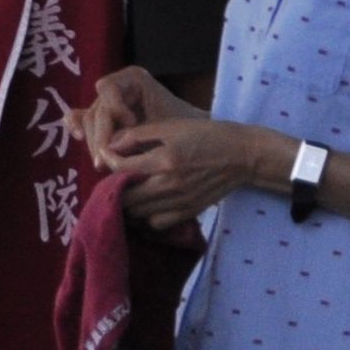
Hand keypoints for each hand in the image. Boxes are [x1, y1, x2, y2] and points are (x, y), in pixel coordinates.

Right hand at [69, 63, 197, 160]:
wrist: (194, 139)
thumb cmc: (183, 128)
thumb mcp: (162, 126)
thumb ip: (134, 133)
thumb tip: (107, 149)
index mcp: (132, 78)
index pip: (108, 88)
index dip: (113, 108)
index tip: (132, 125)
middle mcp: (116, 87)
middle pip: (96, 109)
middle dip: (100, 136)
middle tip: (107, 160)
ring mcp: (106, 103)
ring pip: (88, 121)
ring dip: (93, 142)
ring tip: (104, 164)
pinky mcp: (100, 119)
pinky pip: (79, 119)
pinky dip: (76, 128)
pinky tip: (78, 139)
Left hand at [96, 112, 281, 232]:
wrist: (243, 155)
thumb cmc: (206, 135)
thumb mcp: (172, 127)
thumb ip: (137, 135)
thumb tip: (110, 145)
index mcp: (165, 160)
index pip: (121, 168)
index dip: (108, 160)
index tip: (107, 154)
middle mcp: (170, 185)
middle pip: (125, 197)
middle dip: (114, 185)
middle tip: (115, 175)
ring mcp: (180, 202)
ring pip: (137, 213)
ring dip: (129, 202)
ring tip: (130, 188)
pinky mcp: (189, 212)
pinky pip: (156, 222)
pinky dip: (147, 215)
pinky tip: (149, 201)